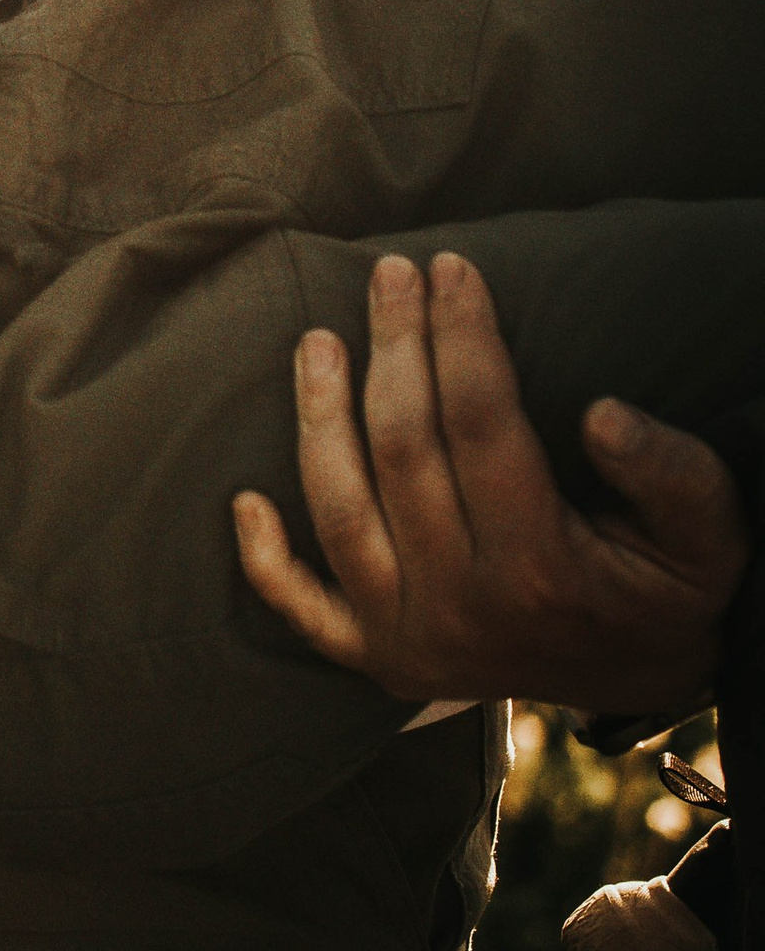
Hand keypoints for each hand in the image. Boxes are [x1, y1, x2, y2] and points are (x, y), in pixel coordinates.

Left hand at [232, 249, 744, 718]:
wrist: (639, 681)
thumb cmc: (667, 588)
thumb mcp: (708, 538)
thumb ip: (674, 476)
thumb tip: (606, 414)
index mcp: (542, 569)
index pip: (482, 423)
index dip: (463, 336)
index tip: (453, 268)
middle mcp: (463, 607)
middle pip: (404, 451)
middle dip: (393, 347)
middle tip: (388, 273)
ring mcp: (410, 638)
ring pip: (341, 512)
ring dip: (318, 419)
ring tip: (315, 340)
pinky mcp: (378, 660)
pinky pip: (305, 613)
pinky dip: (267, 562)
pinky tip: (243, 499)